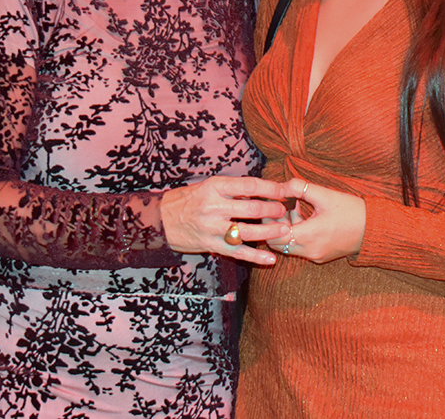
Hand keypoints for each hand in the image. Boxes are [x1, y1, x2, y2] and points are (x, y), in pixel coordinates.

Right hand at [160, 176, 292, 265]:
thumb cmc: (188, 200)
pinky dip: (255, 257)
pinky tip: (270, 259)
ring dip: (269, 231)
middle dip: (272, 209)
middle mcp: (213, 207)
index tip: (283, 190)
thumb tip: (261, 189)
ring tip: (284, 230)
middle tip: (284, 210)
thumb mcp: (207, 186)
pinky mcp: (211, 245)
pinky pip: (237, 252)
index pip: (248, 185)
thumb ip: (231, 189)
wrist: (160, 221)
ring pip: (247, 231)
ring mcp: (212, 228)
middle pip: (251, 208)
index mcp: (214, 187)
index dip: (269, 188)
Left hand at [268, 179, 365, 263]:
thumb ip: (300, 187)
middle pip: (278, 244)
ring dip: (286, 230)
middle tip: (277, 208)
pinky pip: (300, 248)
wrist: (374, 229)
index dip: (268, 221)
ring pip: (288, 246)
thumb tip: (280, 185)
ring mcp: (315, 256)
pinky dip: (296, 235)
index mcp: (309, 235)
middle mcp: (309, 250)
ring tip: (292, 208)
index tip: (270, 206)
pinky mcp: (320, 257)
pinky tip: (304, 217)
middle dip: (274, 226)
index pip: (274, 235)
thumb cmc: (351, 210)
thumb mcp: (325, 194)